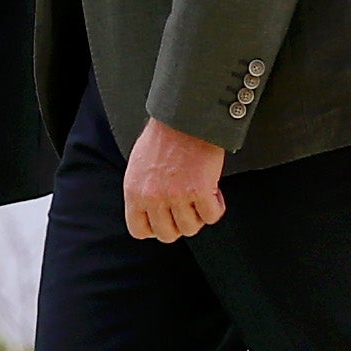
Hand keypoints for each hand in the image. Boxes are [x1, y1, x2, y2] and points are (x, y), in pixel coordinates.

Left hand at [122, 119, 228, 243]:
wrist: (185, 116)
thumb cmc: (164, 135)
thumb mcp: (139, 166)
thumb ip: (143, 191)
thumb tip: (151, 212)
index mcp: (134, 191)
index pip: (139, 230)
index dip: (155, 228)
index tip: (166, 219)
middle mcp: (153, 197)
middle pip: (167, 234)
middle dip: (179, 224)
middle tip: (187, 208)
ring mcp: (177, 195)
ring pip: (191, 228)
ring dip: (198, 215)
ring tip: (200, 196)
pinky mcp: (200, 190)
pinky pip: (212, 216)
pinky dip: (216, 207)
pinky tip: (213, 192)